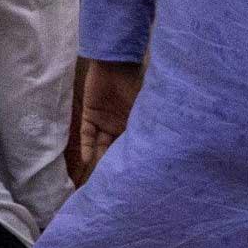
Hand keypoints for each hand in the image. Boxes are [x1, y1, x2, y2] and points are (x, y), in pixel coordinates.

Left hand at [70, 58, 141, 182]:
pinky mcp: (89, 114)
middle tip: (111, 183)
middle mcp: (118, 126)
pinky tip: (87, 159)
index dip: (130, 161)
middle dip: (112, 165)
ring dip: (98, 158)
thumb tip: (161, 149)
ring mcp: (103, 121)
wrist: (116, 63)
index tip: (132, 178)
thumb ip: (146, 126)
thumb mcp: (143, 109)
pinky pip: (87, 134)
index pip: (130, 147)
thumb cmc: (134, 85)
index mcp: (133, 125)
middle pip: (114, 149)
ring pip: (99, 145)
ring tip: (97, 177)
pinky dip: (86, 146)